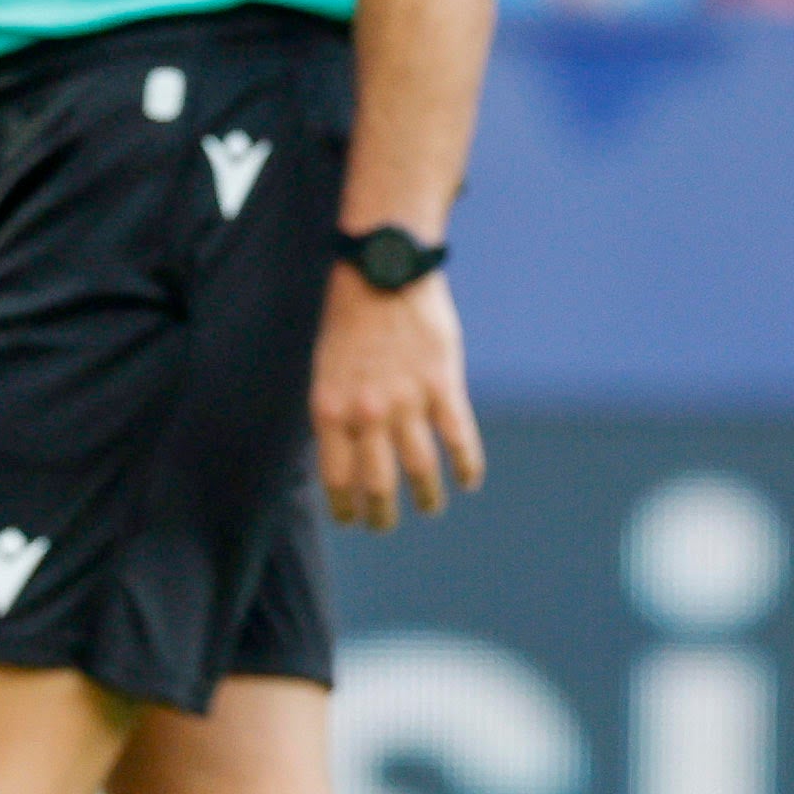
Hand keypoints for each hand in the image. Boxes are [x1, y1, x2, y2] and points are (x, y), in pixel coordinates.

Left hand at [312, 264, 483, 530]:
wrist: (383, 268)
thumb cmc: (350, 316)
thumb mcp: (325, 367)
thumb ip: (337, 410)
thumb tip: (343, 451)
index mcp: (330, 408)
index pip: (336, 477)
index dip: (345, 506)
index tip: (351, 519)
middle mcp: (367, 413)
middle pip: (378, 483)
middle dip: (382, 514)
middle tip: (386, 525)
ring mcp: (407, 400)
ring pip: (420, 469)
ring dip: (426, 497)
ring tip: (429, 508)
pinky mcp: (443, 384)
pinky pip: (458, 439)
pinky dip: (466, 466)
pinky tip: (468, 481)